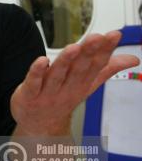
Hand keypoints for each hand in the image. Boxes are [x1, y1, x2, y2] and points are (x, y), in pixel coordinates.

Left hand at [11, 31, 139, 135]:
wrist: (39, 125)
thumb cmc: (62, 99)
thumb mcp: (86, 85)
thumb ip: (107, 69)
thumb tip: (133, 59)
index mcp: (82, 83)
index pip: (96, 65)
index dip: (105, 50)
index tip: (114, 35)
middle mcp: (68, 87)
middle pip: (79, 69)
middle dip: (88, 52)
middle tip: (97, 37)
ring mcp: (48, 92)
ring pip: (58, 75)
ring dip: (66, 61)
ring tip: (74, 47)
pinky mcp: (29, 95)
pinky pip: (33, 83)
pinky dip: (37, 72)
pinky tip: (41, 60)